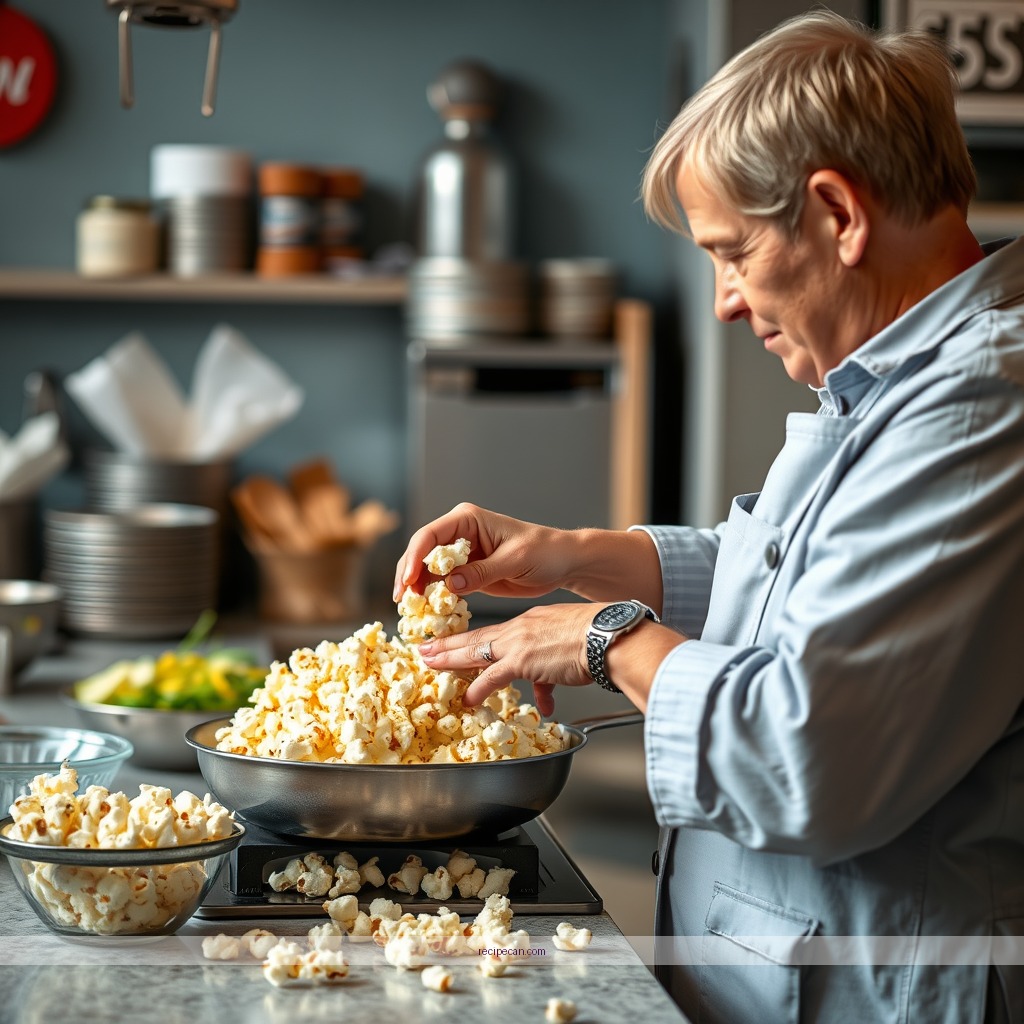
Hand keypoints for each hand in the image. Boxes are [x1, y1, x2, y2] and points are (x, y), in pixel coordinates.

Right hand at [393, 502, 576, 601]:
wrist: (561, 563)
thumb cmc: (544, 552)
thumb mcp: (514, 560)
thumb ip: (481, 572)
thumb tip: (449, 584)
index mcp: (468, 520)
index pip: (430, 536)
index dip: (414, 558)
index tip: (408, 582)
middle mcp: (459, 533)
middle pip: (421, 552)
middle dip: (409, 575)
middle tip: (403, 602)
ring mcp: (461, 554)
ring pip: (427, 570)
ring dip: (418, 589)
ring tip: (412, 611)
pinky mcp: (466, 572)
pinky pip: (442, 584)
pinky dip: (434, 598)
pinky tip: (429, 613)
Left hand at [417, 603, 595, 716]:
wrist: (608, 636)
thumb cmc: (597, 639)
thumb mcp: (566, 647)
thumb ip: (549, 673)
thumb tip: (545, 695)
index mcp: (530, 623)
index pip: (492, 633)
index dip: (470, 639)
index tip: (452, 643)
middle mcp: (520, 630)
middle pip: (476, 638)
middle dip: (448, 646)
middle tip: (425, 649)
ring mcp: (520, 644)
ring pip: (476, 652)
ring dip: (451, 660)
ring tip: (431, 665)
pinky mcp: (524, 660)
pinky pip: (493, 676)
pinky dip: (479, 688)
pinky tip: (469, 700)